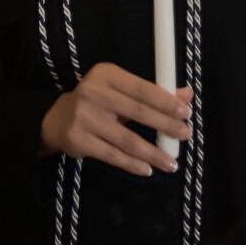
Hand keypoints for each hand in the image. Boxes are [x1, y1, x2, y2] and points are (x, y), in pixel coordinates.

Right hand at [39, 62, 192, 176]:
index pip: (142, 88)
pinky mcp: (80, 141)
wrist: (58, 119)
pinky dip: (132, 164)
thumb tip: (187, 95)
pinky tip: (147, 170)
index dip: (165, 101)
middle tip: (185, 135)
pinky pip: (112, 155)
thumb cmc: (97, 100)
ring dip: (152, 152)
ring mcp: (85, 118)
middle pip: (137, 112)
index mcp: (106, 74)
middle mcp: (94, 93)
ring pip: (127, 139)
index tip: (186, 112)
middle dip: (164, 125)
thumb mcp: (121, 90)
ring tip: (172, 162)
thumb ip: (153, 92)